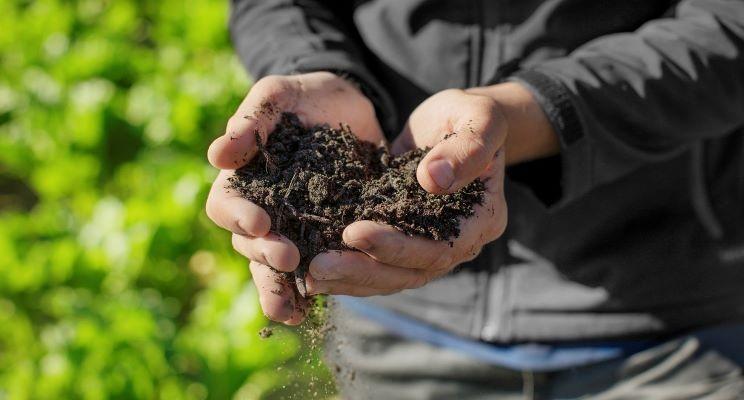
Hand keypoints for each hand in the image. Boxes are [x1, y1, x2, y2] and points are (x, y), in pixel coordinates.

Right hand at [205, 72, 385, 323]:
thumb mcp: (278, 96)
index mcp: (242, 180)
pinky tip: (315, 309)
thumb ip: (252, 121)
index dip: (239, 217)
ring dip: (281, 288)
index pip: (226, 206)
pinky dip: (313, 290)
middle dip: (267, 255)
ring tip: (292, 310)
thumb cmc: (304, 96)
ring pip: (275, 267)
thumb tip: (217, 155)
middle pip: (250, 244)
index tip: (260, 222)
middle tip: (289, 257)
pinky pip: (314, 268)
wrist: (348, 105)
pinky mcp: (325, 236)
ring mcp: (293, 228)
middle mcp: (262, 211)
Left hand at [305, 88, 508, 295]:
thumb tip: (433, 180)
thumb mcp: (479, 119)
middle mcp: (458, 242)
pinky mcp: (404, 240)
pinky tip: (312, 270)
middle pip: (412, 272)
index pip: (440, 248)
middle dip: (363, 269)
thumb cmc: (471, 116)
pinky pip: (378, 265)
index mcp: (482, 219)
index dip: (397, 247)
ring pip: (392, 277)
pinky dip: (348, 270)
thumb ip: (466, 148)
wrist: (454, 121)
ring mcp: (430, 245)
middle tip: (318, 265)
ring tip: (309, 276)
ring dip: (350, 279)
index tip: (353, 232)